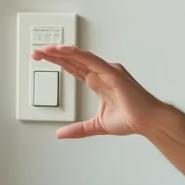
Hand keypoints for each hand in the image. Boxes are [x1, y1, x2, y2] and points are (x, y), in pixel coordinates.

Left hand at [30, 45, 164, 138]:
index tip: (42, 58)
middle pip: (73, 59)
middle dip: (54, 55)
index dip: (58, 62)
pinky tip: (64, 50)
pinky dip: (78, 54)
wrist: (148, 122)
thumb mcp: (96, 126)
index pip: (73, 67)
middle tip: (36, 51)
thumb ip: (78, 129)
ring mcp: (107, 71)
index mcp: (98, 81)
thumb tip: (60, 134)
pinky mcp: (113, 73)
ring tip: (46, 49)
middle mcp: (102, 73)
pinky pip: (92, 60)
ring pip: (80, 56)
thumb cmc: (131, 119)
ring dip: (62, 52)